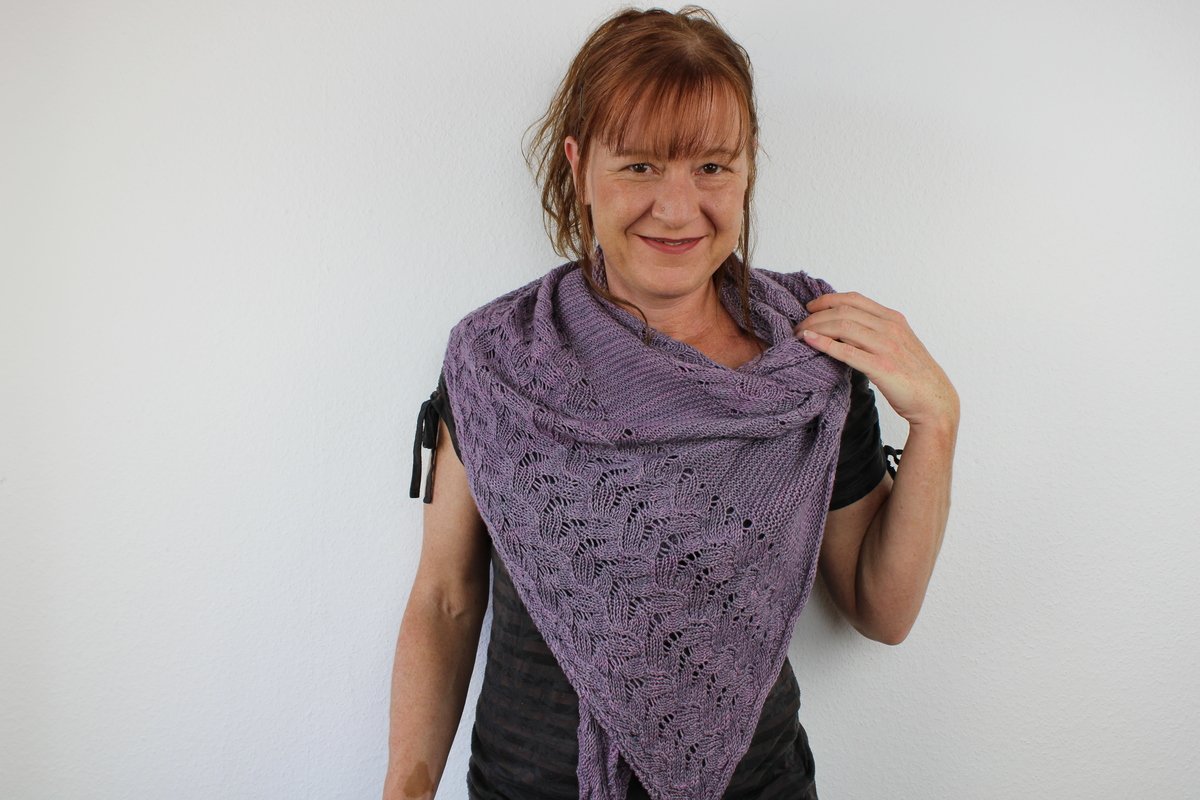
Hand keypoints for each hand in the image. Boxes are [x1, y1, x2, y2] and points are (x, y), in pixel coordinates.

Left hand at [797, 292, 958, 429]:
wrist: (935, 400)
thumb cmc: (913, 374)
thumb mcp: (897, 343)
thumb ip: (875, 332)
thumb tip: (844, 329)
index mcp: (893, 319)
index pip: (854, 299)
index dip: (828, 300)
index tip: (810, 307)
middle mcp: (890, 328)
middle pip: (843, 311)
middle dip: (816, 316)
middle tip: (797, 325)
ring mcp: (886, 346)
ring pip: (842, 326)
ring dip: (816, 328)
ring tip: (798, 335)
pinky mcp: (881, 367)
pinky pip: (847, 351)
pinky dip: (824, 344)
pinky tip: (809, 342)